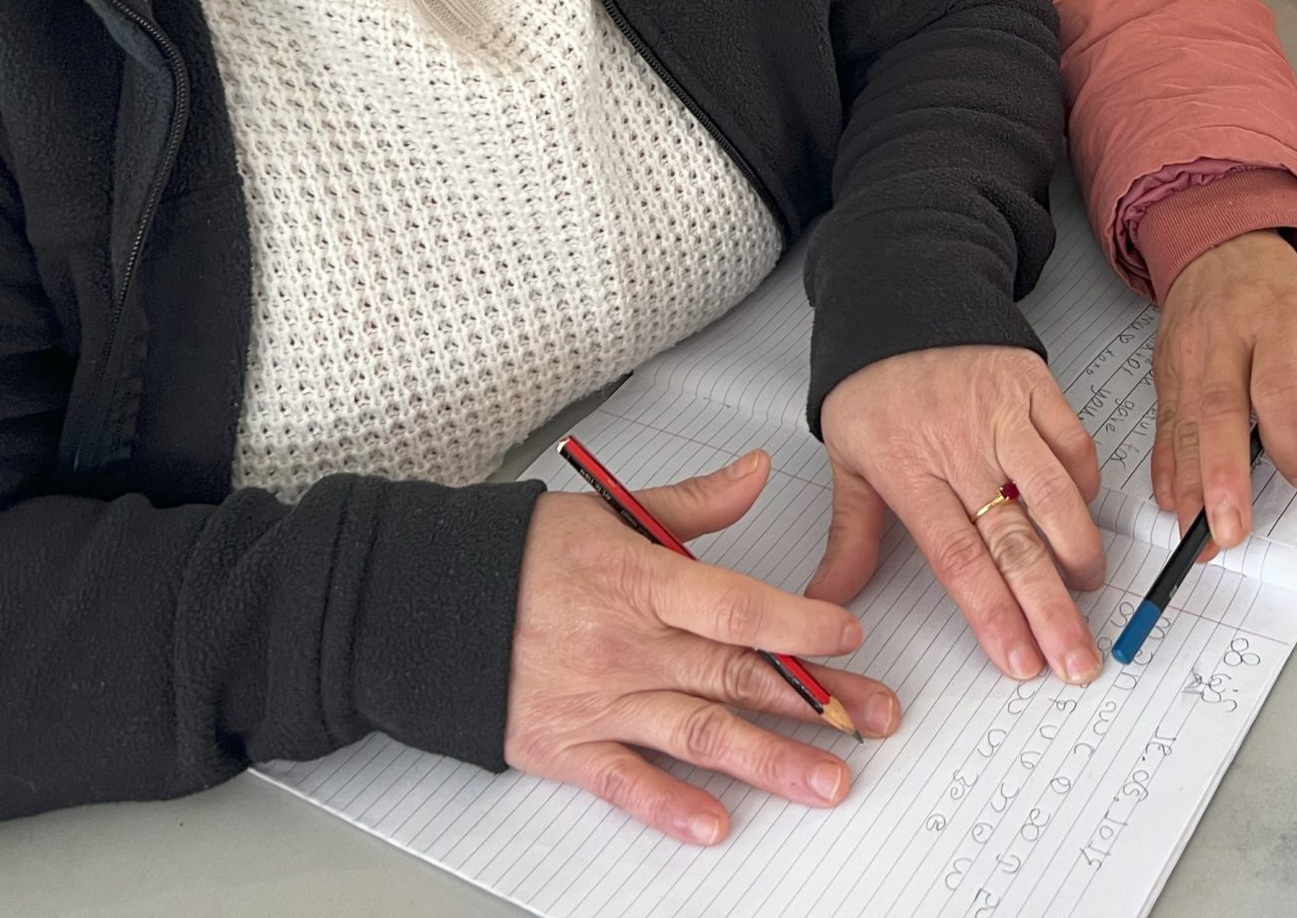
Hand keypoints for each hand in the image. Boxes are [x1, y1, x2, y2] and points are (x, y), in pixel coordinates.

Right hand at [504, 450, 899, 845]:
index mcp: (641, 581)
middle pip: (735, 675)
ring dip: (769, 762)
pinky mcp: (563, 747)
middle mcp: (626, 646)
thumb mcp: (609, 510)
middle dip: (815, 702)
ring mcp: (597, 701)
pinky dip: (669, 807)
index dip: (798, 625)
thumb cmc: (520, 553)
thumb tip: (758, 470)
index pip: (735, 607)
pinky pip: (625, 782)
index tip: (850, 637)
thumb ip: (692, 503)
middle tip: (876, 720)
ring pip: (698, 734)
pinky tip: (717, 825)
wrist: (420, 601)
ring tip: (830, 782)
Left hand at [813, 346, 1105, 687]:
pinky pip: (1074, 444)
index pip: (957, 557)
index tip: (1019, 660)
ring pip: (1055, 495)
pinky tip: (1085, 521)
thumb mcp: (846, 459)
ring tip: (1089, 593)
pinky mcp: (1036, 386)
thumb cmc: (872, 384)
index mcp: (909, 470)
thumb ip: (850, 537)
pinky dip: (1085, 486)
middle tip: (1076, 658)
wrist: (900, 293)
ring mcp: (1004, 415)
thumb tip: (827, 601)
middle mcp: (961, 447)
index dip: (992, 612)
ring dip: (1079, 552)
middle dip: (1050, 609)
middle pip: (1014, 541)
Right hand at [1152, 231, 1296, 554]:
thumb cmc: (1273, 287)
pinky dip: (1166, 467)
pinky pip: (1163, 424)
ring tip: (1199, 535)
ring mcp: (1186, 357)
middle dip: (1223, 477)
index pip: (1277, 389)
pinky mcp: (1163, 372)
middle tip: (1230, 530)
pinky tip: (1172, 502)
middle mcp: (1222, 341)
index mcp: (1273, 322)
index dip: (1290, 441)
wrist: (1216, 242)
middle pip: (1220, 412)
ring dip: (1190, 486)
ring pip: (1184, 426)